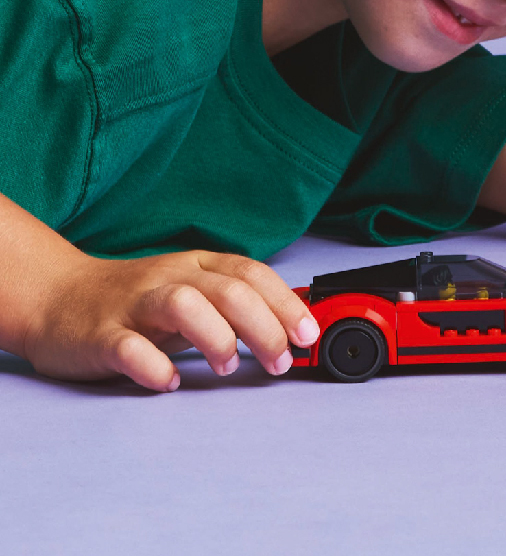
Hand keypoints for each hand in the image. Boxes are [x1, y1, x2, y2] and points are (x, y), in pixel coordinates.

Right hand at [22, 248, 319, 391]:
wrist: (55, 296)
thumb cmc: (136, 301)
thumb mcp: (190, 291)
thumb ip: (231, 305)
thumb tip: (287, 329)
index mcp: (197, 265)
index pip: (252, 274)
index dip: (286, 303)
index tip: (309, 335)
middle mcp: (170, 277)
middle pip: (228, 290)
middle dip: (265, 327)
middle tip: (279, 362)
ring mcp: (134, 304)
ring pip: (184, 304)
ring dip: (216, 337)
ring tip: (228, 367)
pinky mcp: (100, 335)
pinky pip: (129, 347)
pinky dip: (155, 366)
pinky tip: (171, 381)